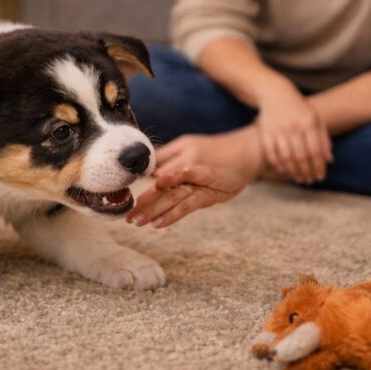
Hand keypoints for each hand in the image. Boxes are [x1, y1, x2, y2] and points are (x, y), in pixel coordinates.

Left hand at [126, 162, 250, 228]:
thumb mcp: (189, 146)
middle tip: (127, 216)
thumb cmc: (215, 150)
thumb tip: (148, 169)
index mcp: (180, 156)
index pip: (155, 172)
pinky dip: (173, 214)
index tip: (123, 196)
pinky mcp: (209, 194)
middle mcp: (187, 168)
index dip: (139, 184)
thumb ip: (169, 156)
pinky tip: (159, 223)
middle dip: (142, 202)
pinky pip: (188, 205)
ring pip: (172, 197)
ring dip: (153, 211)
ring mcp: (198, 182)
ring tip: (136, 222)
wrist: (247, 151)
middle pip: (160, 187)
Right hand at [255, 81, 332, 183]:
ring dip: (293, 171)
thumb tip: (329, 161)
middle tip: (309, 181)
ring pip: (286, 157)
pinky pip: (270, 152)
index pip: (316, 151)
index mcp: (309, 123)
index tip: (320, 177)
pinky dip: (277, 164)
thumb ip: (323, 139)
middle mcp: (293, 126)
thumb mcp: (316, 119)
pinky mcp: (265, 131)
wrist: (276, 94)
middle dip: (306, 172)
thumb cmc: (300, 109)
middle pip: (301, 156)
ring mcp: (278, 129)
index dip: (319, 166)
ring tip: (298, 179)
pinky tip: (283, 171)